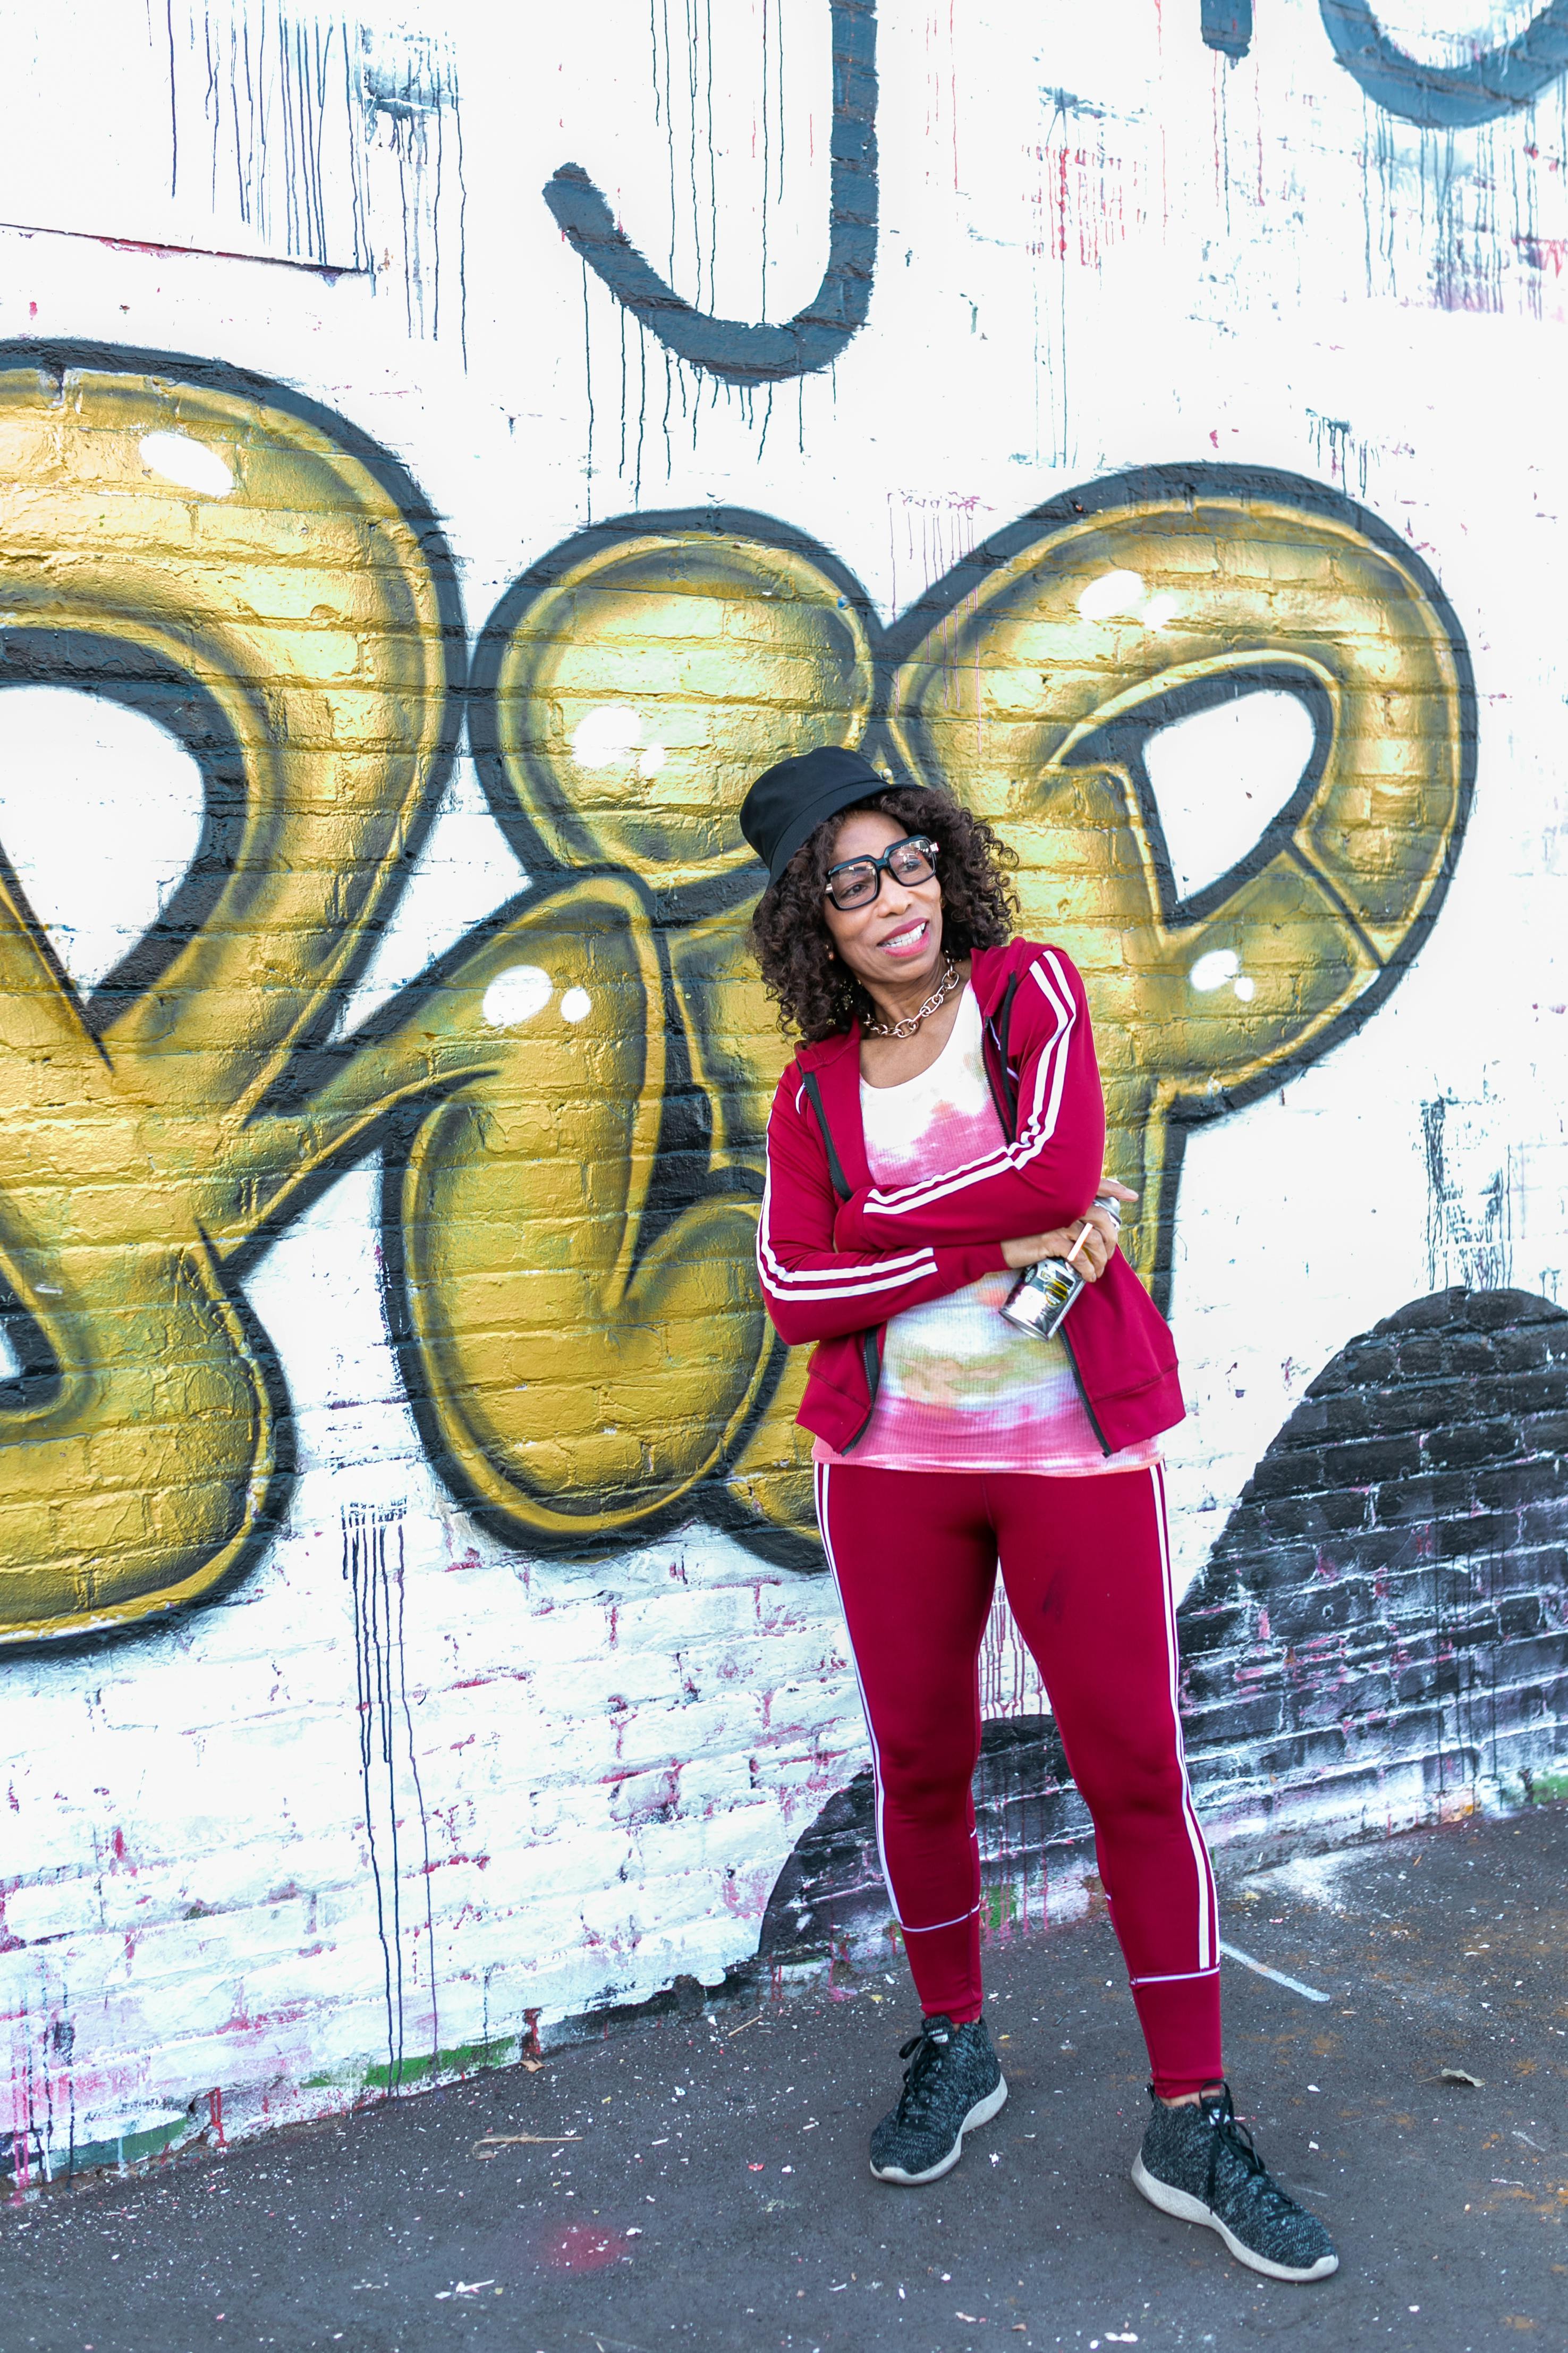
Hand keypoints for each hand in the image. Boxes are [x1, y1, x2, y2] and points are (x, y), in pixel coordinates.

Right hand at [999, 1181, 1137, 1281]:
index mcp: (1062, 1196)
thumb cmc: (1019, 1232)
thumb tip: (1086, 1229)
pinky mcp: (1049, 1239)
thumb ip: (1062, 1215)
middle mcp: (1062, 1204)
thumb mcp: (1042, 1219)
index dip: (1115, 1188)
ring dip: (1101, 1258)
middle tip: (1109, 1254)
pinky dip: (1087, 1268)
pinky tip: (1088, 1276)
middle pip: (1101, 1217)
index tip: (1132, 1195)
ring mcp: (1056, 1221)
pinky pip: (1078, 1255)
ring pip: (1093, 1238)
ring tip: (1098, 1270)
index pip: (1094, 1186)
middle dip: (1111, 1239)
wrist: (994, 1243)